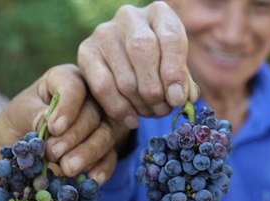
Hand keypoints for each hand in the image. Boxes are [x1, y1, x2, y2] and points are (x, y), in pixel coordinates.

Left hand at [0, 64, 128, 184]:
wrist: (19, 146)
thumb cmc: (18, 122)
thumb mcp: (17, 114)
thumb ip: (31, 115)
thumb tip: (46, 122)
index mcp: (64, 80)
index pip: (74, 87)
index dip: (67, 107)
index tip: (54, 128)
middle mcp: (88, 97)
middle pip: (93, 112)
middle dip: (74, 135)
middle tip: (54, 154)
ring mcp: (101, 122)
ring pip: (105, 134)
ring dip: (88, 153)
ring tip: (67, 169)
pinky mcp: (106, 146)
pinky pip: (111, 156)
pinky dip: (103, 168)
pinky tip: (92, 179)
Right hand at [78, 1, 199, 128]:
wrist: (125, 63)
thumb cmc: (158, 66)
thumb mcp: (175, 68)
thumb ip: (182, 82)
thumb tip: (181, 98)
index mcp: (159, 14)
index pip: (170, 38)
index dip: (175, 73)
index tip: (177, 99)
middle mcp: (129, 16)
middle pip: (143, 52)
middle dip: (155, 91)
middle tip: (163, 110)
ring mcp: (104, 32)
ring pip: (124, 77)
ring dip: (140, 104)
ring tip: (150, 113)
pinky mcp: (86, 52)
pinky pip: (102, 87)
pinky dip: (119, 109)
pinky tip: (131, 119)